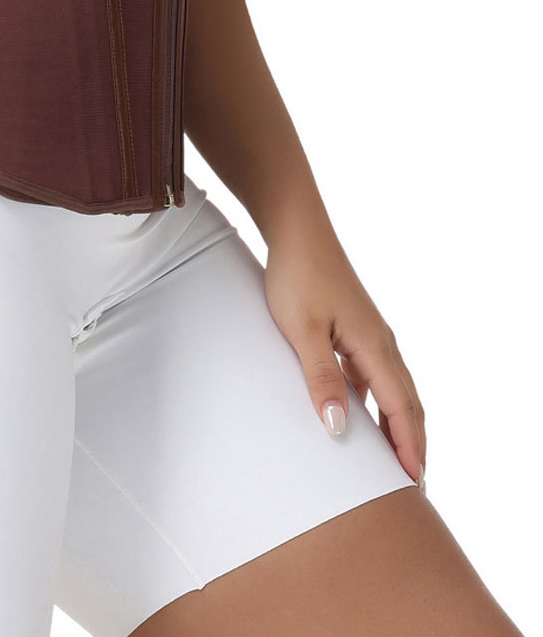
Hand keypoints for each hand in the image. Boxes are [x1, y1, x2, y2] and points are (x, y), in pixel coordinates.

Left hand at [263, 217, 425, 491]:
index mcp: (374, 345)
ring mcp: (370, 333)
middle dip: (412, 441)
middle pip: (407, 401)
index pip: (399, 407)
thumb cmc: (298, 276)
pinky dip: (378, 400)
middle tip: (414, 482)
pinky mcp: (356, 327)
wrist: (297, 230)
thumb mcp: (303, 330)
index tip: (413, 481)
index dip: (407, 445)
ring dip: (398, 422)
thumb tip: (338, 429)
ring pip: (394, 387)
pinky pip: (376, 374)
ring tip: (394, 456)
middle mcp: (381, 341)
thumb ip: (321, 377)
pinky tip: (361, 414)